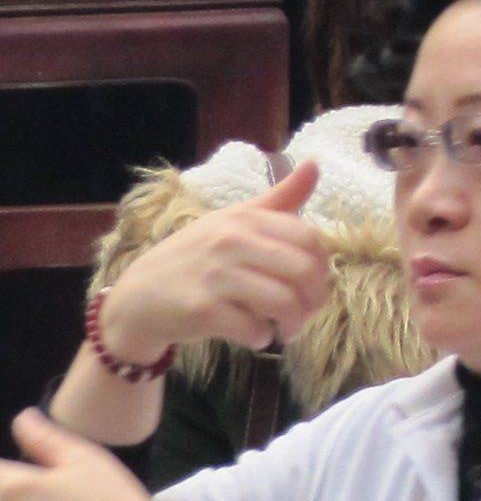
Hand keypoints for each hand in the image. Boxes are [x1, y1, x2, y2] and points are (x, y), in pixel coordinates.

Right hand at [99, 156, 329, 362]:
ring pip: (283, 302)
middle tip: (307, 314)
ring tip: (287, 331)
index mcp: (246, 218)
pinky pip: (251, 327)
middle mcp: (232, 241)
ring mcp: (216, 275)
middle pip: (303, 271)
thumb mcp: (232, 220)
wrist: (136, 296)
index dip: (323, 266)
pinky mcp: (201, 309)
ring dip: (294, 324)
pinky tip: (257, 337)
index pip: (309, 238)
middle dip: (314, 299)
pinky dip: (261, 337)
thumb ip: (278, 199)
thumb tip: (314, 164)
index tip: (317, 284)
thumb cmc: (196, 256)